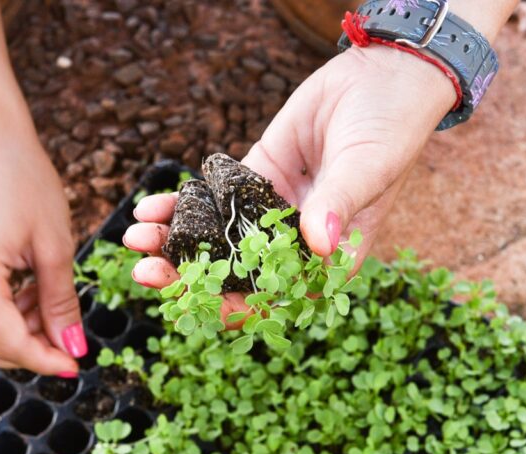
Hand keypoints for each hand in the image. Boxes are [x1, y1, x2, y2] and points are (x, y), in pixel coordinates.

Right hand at [0, 134, 85, 374]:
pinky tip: (26, 294)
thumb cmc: (25, 181)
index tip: (75, 363)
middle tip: (64, 341)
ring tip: (46, 304)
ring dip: (12, 335)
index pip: (8, 342)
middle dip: (25, 354)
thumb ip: (61, 304)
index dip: (45, 359)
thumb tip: (73, 349)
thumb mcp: (55, 247)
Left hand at [126, 45, 456, 303]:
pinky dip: (182, 204)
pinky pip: (214, 198)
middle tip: (148, 273)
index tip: (199, 302)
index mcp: (330, 255)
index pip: (281, 295)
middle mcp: (297, 240)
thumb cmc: (391, 128)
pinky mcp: (256, 176)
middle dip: (191, 275)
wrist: (383, 76)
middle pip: (238, 271)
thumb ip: (338, 203)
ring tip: (135, 237)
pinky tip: (151, 206)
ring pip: (218, 236)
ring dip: (177, 241)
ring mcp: (272, 209)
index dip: (239, 305)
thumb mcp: (367, 167)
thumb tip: (317, 242)